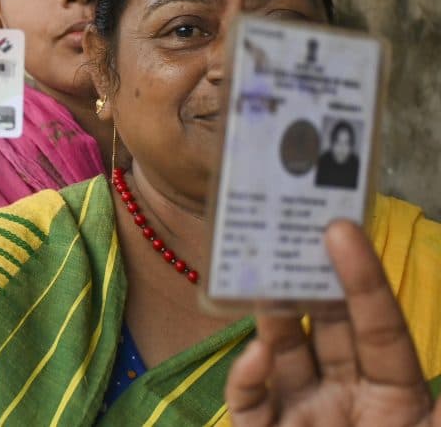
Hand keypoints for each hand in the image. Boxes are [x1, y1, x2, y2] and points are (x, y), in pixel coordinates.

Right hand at [226, 220, 438, 425]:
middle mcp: (344, 395)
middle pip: (326, 327)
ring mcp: (301, 413)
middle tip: (291, 231)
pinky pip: (248, 400)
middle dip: (310, 280)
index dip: (363, 278)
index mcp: (392, 395)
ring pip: (282, 351)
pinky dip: (245, 375)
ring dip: (272, 314)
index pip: (380, 326)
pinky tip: (258, 354)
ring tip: (260, 273)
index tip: (341, 229)